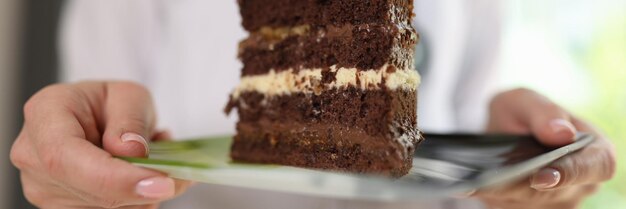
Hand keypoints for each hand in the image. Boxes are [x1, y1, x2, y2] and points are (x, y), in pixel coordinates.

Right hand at [10, 81, 190, 208]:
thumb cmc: (108, 104)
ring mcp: (42, 187)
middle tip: (179, 175)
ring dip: (142, 195)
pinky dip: (135, 202)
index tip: (160, 183)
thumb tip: (130, 151)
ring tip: (154, 164)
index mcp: (44, 115)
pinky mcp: (62, 208)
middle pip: (88, 191)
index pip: (66, 157)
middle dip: (141, 190)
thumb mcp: (129, 95)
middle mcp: (33, 155)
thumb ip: (130, 119)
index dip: (114, 177)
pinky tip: (141, 179)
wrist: (95, 120)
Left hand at [474, 88, 615, 208]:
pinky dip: (495, 198)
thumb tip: (562, 133)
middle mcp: (581, 183)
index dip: (572, 172)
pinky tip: (474, 188)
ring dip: (506, 195)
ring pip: (531, 204)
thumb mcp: (523, 101)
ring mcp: (557, 202)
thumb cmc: (517, 115)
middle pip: (556, 192)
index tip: (542, 175)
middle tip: (496, 182)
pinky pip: (512, 208)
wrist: (495, 136)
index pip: (597, 166)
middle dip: (525, 187)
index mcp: (594, 151)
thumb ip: (543, 111)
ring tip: (479, 183)